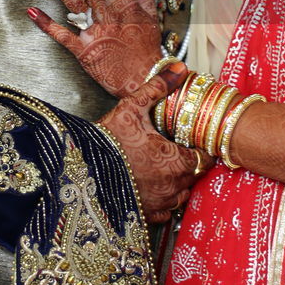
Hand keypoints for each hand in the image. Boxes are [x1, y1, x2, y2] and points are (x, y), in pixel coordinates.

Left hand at [29, 0, 161, 96]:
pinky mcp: (83, 50)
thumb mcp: (151, 16)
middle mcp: (108, 12)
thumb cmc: (147, 49)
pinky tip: (31, 11)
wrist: (145, 80)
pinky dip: (46, 23)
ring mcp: (94, 30)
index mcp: (124, 1)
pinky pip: (62, 34)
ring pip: (71, 0)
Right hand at [98, 68, 196, 223]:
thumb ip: (158, 88)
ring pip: (182, 194)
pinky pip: (166, 211)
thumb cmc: (107, 140)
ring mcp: (160, 203)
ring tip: (162, 168)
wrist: (80, 170)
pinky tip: (151, 186)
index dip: (200, 148)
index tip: (190, 141)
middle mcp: (173, 186)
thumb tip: (178, 68)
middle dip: (188, 163)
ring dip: (177, 183)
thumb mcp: (132, 108)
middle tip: (175, 151)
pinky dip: (163, 200)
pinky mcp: (146, 216)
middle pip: (195, 175)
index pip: (205, 158)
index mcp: (176, 160)